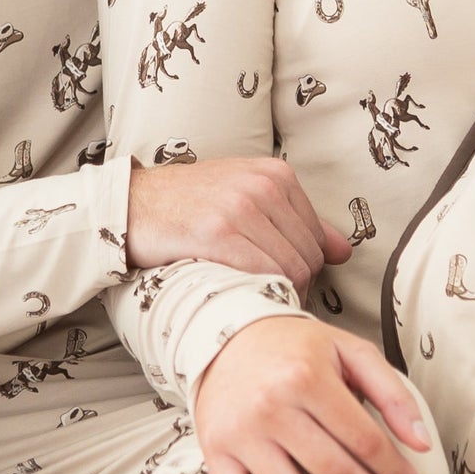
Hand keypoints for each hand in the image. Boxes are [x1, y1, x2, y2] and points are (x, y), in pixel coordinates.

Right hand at [124, 155, 349, 296]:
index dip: (305, 269)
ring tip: (253, 299)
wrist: (131, 205)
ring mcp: (241, 207)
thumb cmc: (189, 205)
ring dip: (276, 294)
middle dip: (294, 286)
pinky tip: (239, 295)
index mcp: (276, 174)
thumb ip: (297, 222)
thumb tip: (343, 252)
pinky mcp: (217, 232)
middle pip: (309, 258)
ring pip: (291, 270)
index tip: (280, 282)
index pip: (317, 238)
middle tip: (266, 296)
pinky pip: (261, 273)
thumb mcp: (246, 198)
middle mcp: (263, 186)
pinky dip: (257, 292)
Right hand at [192, 314, 432, 473]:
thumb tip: (422, 443)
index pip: (365, 440)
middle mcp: (272, 407)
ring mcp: (242, 435)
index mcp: (308, 378)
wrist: (224, 336)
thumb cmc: (296, 348)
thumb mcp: (349, 350)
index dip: (395, 471)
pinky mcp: (217, 453)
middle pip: (335, 473)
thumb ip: (392, 392)